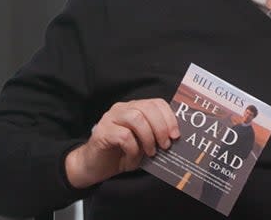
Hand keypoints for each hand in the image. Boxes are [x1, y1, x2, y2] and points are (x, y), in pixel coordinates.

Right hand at [65, 99, 179, 187]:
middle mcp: (122, 109)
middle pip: (147, 108)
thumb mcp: (144, 144)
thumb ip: (156, 137)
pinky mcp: (102, 132)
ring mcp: (110, 118)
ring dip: (148, 137)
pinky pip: (124, 136)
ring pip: (136, 118)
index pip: (156, 103)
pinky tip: (132, 160)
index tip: (176, 135)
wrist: (95, 167)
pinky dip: (133, 150)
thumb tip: (175, 139)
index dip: (169, 117)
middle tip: (166, 146)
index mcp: (135, 108)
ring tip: (151, 153)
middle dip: (161, 127)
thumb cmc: (122, 154)